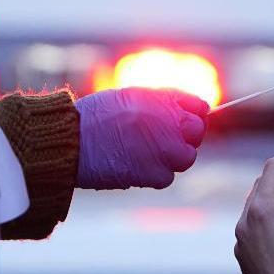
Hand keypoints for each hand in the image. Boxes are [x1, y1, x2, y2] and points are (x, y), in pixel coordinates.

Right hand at [74, 88, 207, 189]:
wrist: (73, 139)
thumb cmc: (95, 116)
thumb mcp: (132, 96)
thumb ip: (161, 102)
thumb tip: (183, 111)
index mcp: (165, 100)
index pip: (200, 107)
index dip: (191, 115)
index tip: (181, 122)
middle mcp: (171, 123)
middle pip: (196, 133)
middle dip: (184, 136)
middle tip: (162, 140)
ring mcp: (167, 150)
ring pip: (186, 157)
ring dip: (171, 157)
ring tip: (145, 153)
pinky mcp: (156, 174)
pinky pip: (167, 177)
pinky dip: (155, 174)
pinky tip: (135, 165)